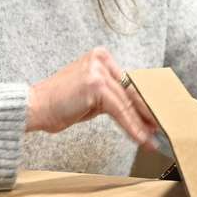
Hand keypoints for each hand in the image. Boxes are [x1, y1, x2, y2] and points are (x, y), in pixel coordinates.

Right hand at [27, 48, 159, 147]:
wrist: (35, 107)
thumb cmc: (59, 104)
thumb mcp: (90, 95)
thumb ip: (112, 97)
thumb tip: (138, 112)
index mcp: (101, 56)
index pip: (129, 83)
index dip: (144, 103)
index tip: (156, 117)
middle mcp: (101, 59)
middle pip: (131, 91)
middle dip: (147, 113)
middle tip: (161, 129)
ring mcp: (98, 71)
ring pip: (127, 103)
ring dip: (142, 124)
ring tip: (152, 140)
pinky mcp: (96, 85)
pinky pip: (120, 111)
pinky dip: (131, 127)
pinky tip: (140, 139)